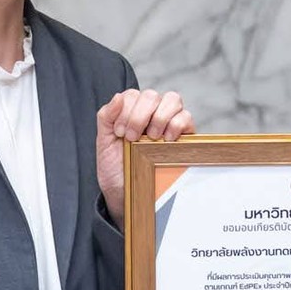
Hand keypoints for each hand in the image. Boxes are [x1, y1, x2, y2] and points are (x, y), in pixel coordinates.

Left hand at [96, 88, 195, 224]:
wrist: (126, 195)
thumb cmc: (116, 168)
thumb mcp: (104, 142)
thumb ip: (106, 117)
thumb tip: (118, 97)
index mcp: (131, 111)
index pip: (133, 95)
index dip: (126, 111)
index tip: (119, 133)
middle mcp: (151, 112)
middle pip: (151, 95)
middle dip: (139, 115)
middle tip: (132, 138)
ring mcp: (169, 122)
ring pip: (172, 99)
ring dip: (159, 117)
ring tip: (151, 137)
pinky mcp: (184, 134)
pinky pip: (186, 117)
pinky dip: (176, 124)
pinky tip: (166, 139)